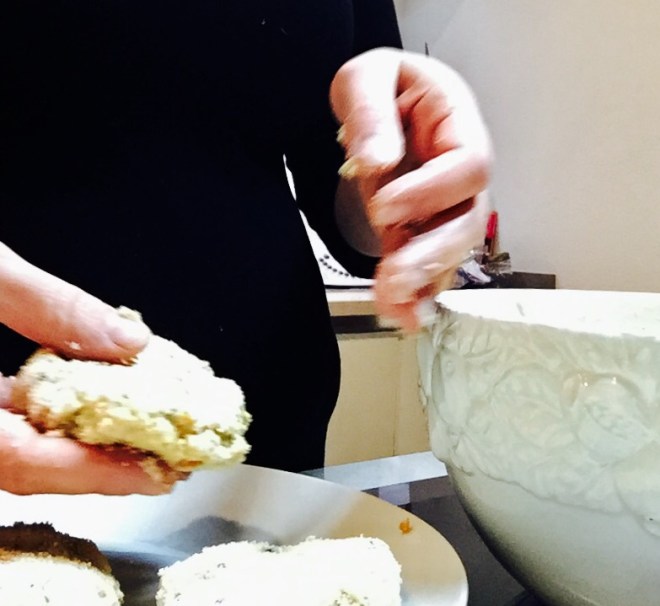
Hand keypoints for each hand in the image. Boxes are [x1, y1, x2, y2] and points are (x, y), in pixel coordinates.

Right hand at [0, 242, 171, 494]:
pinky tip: (89, 406)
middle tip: (166, 462)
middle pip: (20, 466)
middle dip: (98, 469)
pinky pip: (0, 424)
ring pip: (11, 451)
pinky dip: (48, 419)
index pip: (18, 459)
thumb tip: (129, 340)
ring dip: (79, 447)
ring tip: (143, 439)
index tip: (157, 472)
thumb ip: (45, 304)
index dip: (93, 472)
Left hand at [331, 48, 491, 330]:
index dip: (432, 192)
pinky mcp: (422, 229)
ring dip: (423, 283)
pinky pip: (426, 263)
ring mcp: (445, 204)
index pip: (468, 165)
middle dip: (433, 254)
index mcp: (458, 124)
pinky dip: (413, 291)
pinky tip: (398, 312)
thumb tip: (381, 161)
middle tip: (395, 278)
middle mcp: (460, 171)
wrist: (376, 106)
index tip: (383, 206)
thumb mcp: (367, 79)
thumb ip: (372, 114)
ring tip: (394, 308)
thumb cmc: (380, 85)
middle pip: (469, 220)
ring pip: (451, 252)